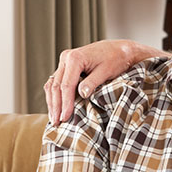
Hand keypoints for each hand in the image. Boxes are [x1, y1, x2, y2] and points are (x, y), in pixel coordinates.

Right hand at [45, 40, 160, 124]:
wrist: (119, 49)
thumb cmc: (115, 59)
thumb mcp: (106, 71)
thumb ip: (93, 82)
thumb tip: (82, 94)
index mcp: (75, 58)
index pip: (66, 85)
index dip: (65, 103)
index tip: (65, 117)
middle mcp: (66, 57)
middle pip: (56, 86)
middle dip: (56, 106)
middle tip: (56, 122)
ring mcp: (65, 61)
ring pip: (52, 84)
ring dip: (52, 102)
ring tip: (54, 118)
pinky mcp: (66, 66)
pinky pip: (56, 82)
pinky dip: (54, 95)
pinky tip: (56, 107)